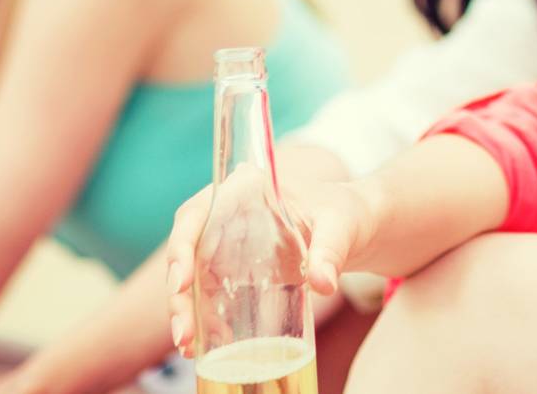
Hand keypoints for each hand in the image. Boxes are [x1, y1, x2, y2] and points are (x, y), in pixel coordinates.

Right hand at [165, 171, 376, 358]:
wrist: (357, 228)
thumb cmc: (347, 214)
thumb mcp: (342, 225)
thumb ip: (332, 250)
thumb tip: (323, 284)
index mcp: (245, 190)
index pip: (196, 212)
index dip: (181, 245)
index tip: (182, 280)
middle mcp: (227, 216)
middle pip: (186, 250)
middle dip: (178, 294)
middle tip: (185, 332)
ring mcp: (229, 246)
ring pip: (191, 277)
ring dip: (185, 312)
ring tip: (190, 347)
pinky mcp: (236, 272)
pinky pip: (209, 295)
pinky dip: (203, 320)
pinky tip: (202, 347)